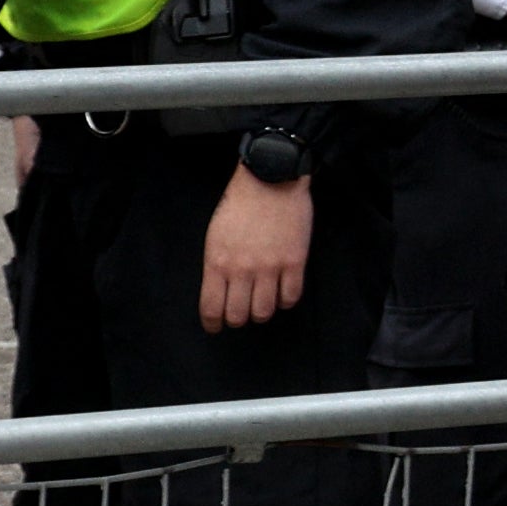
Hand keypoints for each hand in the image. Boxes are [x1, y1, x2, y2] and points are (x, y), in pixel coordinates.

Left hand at [200, 168, 312, 333]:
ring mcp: (270, 267)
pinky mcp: (294, 262)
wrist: (270, 179)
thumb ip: (217, 266)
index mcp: (217, 262)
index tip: (216, 326)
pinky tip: (281, 290)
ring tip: (262, 301)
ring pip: (265, 312)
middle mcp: (242, 269)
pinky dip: (285, 300)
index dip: (213, 323)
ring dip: (262, 311)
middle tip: (241, 312)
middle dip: (238, 319)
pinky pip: (290, 297)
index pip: (211, 308)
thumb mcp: (215, 236)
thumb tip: (221, 292)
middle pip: (238, 316)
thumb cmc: (239, 205)